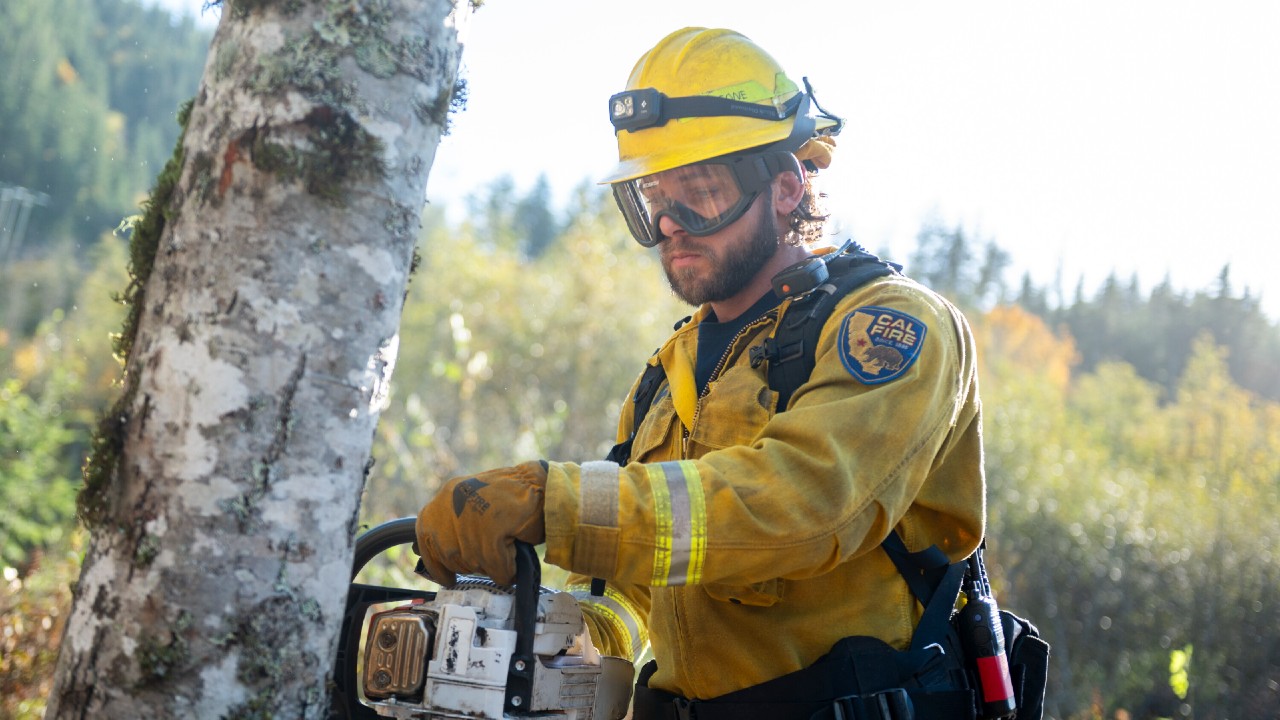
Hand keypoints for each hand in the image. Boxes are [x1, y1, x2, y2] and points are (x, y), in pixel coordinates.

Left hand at [415, 461, 547, 585]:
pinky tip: (514, 560)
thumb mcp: (473, 505)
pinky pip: (495, 565)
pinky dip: (506, 569)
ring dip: (492, 565)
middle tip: (493, 554)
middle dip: (472, 562)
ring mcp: (470, 515)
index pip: (425, 536)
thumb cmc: (513, 500)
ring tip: (507, 549)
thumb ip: (454, 526)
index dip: (437, 562)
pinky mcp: (491, 527)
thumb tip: (437, 559)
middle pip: (451, 555)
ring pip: (473, 562)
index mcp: (445, 496)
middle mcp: (451, 503)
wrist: (545, 487)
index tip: (447, 578)